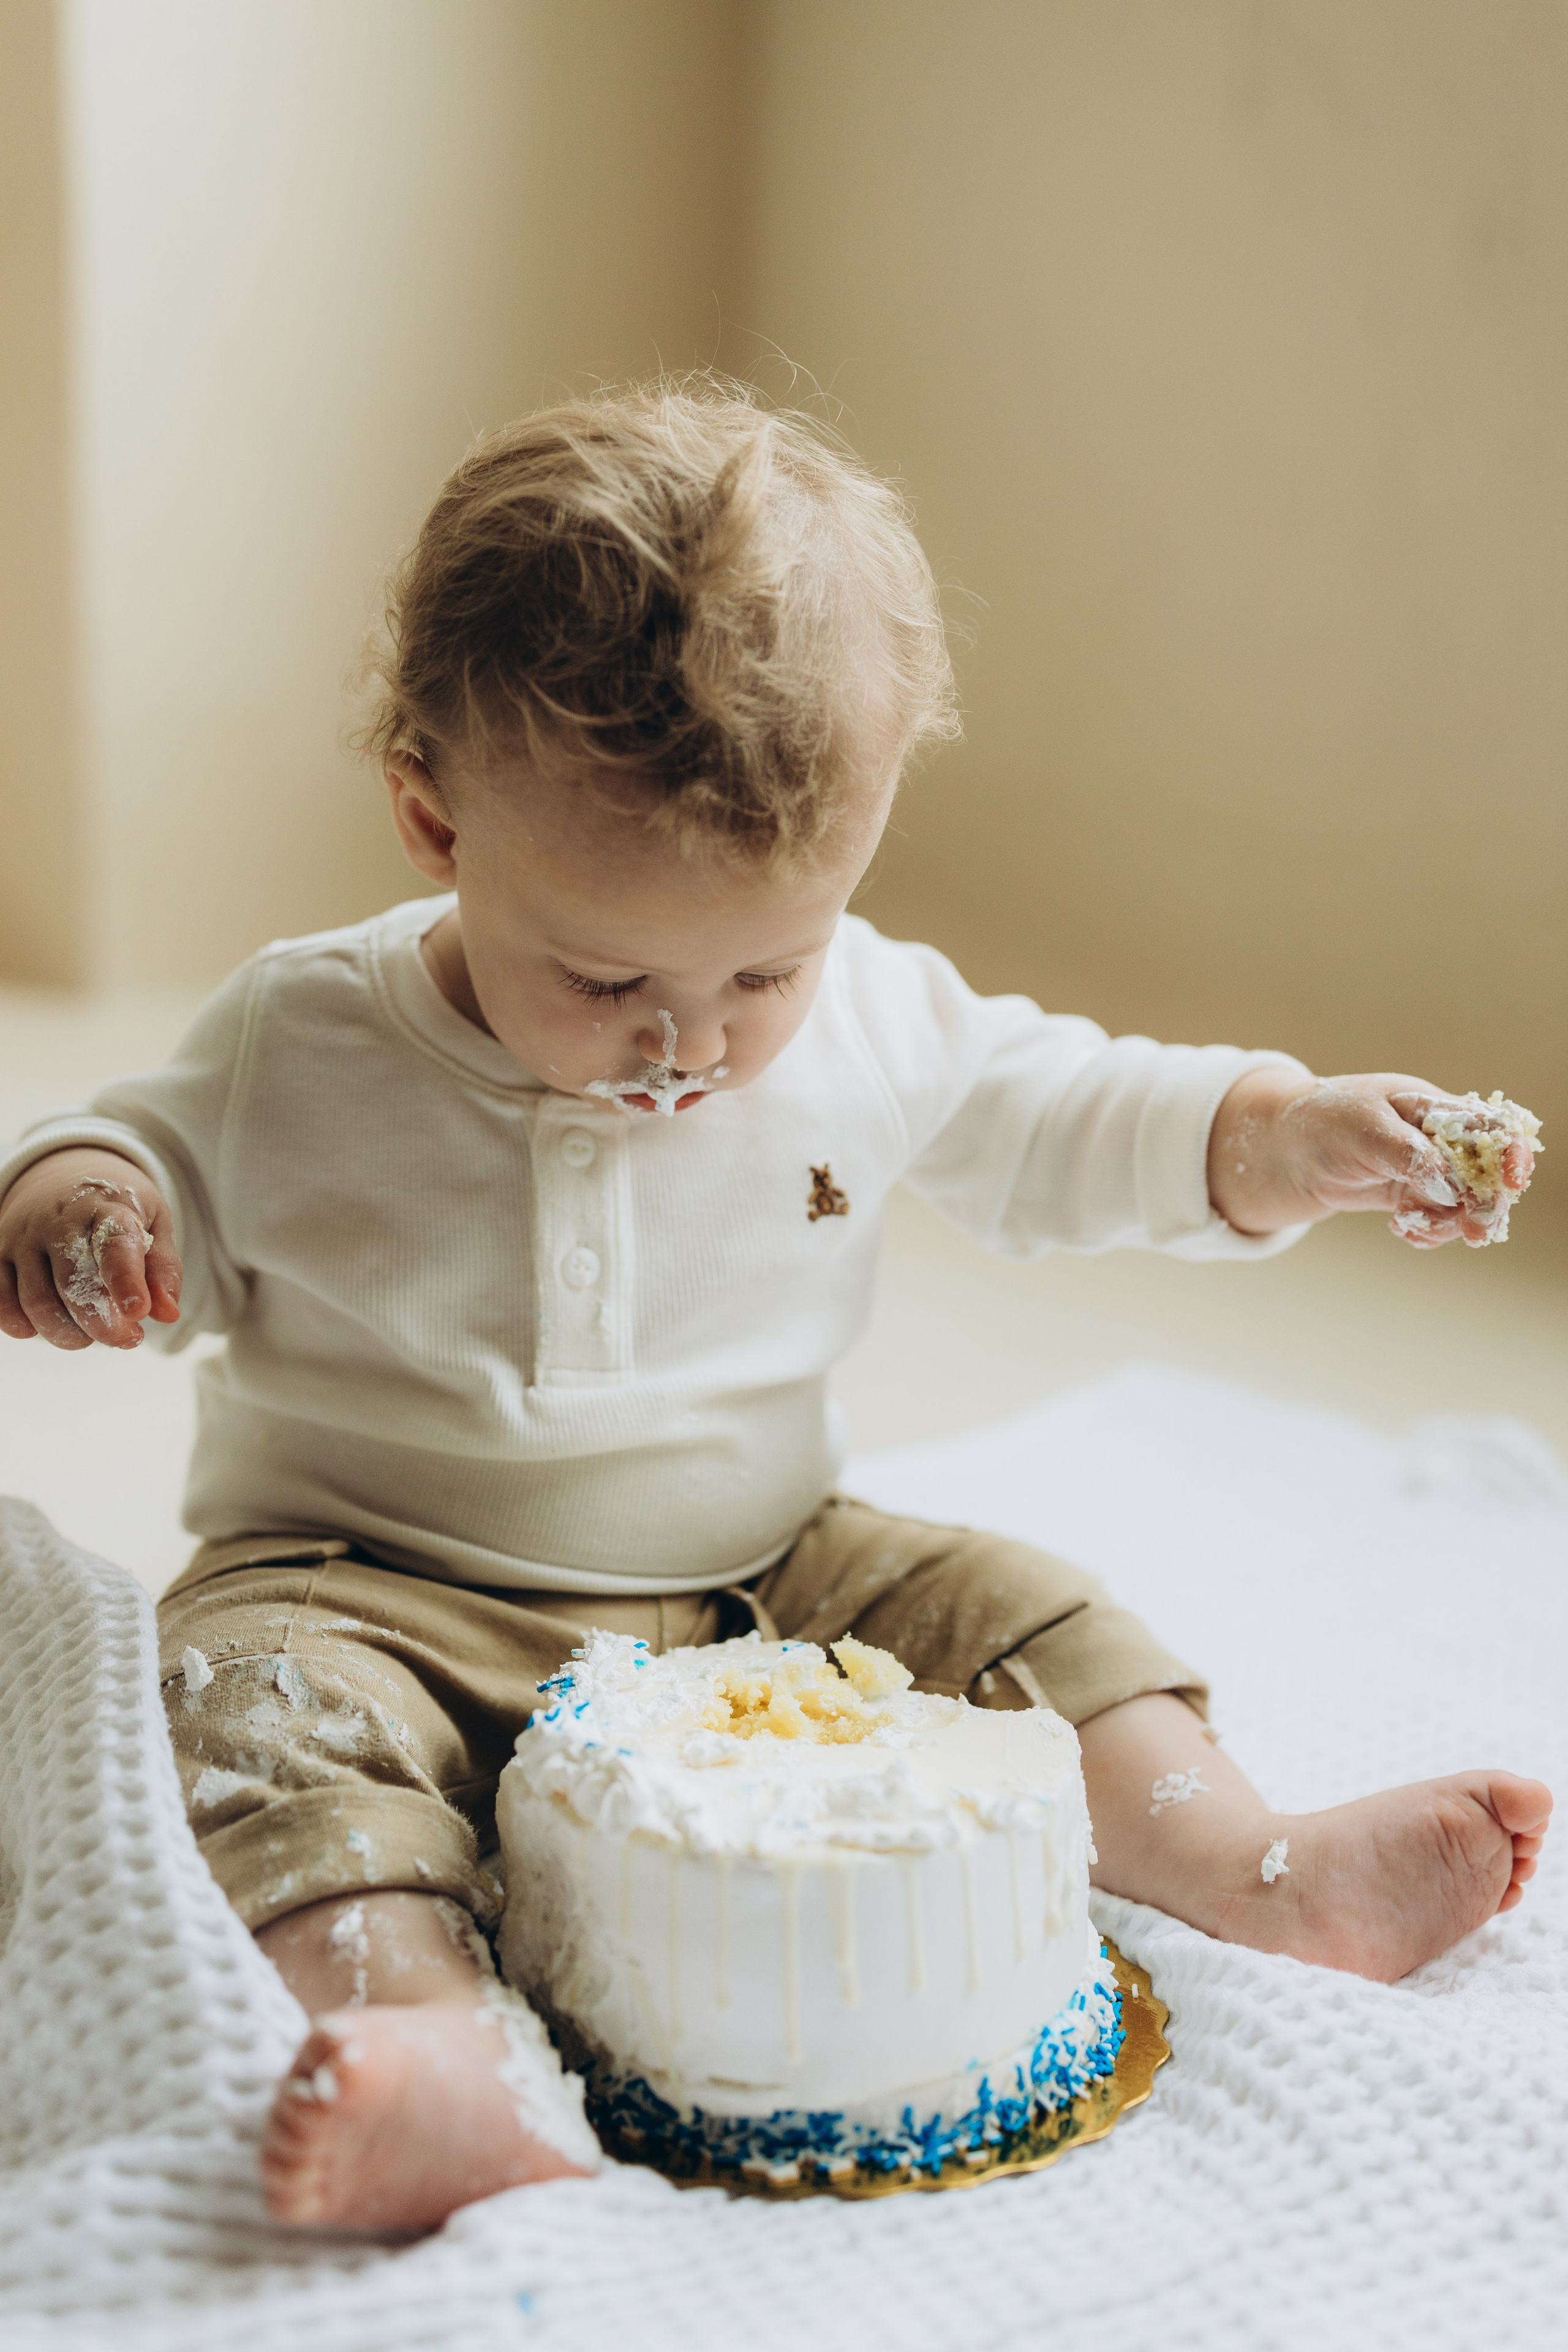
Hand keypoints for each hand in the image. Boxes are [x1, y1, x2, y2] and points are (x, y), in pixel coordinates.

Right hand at [0, 1148, 181, 1349]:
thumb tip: (167, 1314)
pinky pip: (0, 1299)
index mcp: (106, 1208)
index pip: (115, 1245)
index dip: (127, 1281)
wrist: (62, 1172)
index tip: (139, 1312)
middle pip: (73, 1283)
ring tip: (89, 1336)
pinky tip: (41, 1328)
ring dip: (66, 1333)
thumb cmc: (116, 1207)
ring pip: (37, 1300)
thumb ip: (162, 1268)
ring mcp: (23, 1238)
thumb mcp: (153, 1223)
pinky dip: (20, 1324)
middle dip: (101, 1324)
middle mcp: (59, 1221)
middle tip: (125, 1339)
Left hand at [1207, 1068, 1501, 1246]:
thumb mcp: (1362, 1127)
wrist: (1275, 1149)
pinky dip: (1427, 1230)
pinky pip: (1434, 1218)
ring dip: (1453, 1221)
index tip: (1513, 1178)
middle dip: (1484, 1200)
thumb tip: (1448, 1183)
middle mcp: (1433, 1138)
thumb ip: (1407, 1153)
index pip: (1487, 1126)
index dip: (1508, 1150)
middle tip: (1475, 1229)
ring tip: (1419, 1228)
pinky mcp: (1404, 1195)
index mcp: (1430, 1107)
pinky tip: (1404, 1231)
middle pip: (1483, 1171)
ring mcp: (1421, 1169)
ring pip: (1461, 1201)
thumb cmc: (1319, 1121)